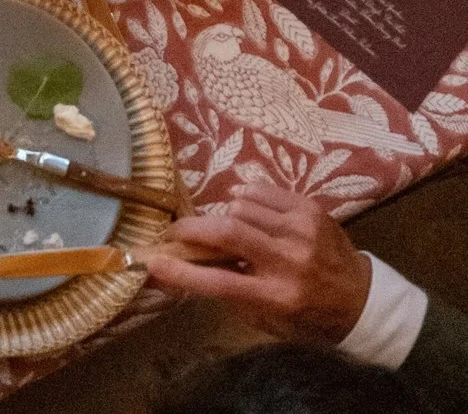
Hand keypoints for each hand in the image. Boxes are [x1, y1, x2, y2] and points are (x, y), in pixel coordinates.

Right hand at [142, 184, 370, 342]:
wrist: (362, 299)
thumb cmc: (310, 317)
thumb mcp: (271, 322)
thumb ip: (233, 295)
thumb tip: (189, 268)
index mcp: (278, 297)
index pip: (220, 283)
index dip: (181, 272)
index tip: (152, 261)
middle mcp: (289, 260)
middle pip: (228, 232)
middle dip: (193, 228)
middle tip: (176, 230)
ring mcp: (300, 229)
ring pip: (240, 206)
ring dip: (225, 215)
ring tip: (231, 229)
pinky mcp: (309, 207)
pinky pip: (258, 191)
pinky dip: (245, 200)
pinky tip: (250, 214)